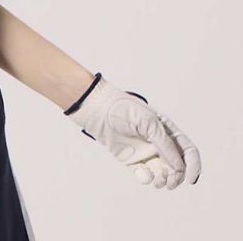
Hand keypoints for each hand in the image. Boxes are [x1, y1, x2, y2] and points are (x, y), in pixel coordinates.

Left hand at [65, 74, 200, 189]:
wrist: (97, 110)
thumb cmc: (123, 109)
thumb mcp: (148, 122)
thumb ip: (165, 144)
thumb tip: (179, 167)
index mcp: (167, 131)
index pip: (188, 151)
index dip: (194, 166)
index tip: (191, 179)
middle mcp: (159, 143)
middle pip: (178, 167)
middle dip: (177, 177)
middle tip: (168, 182)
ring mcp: (146, 152)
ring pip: (163, 174)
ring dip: (164, 180)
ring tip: (157, 181)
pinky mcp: (132, 160)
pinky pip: (144, 175)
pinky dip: (146, 178)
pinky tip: (142, 173)